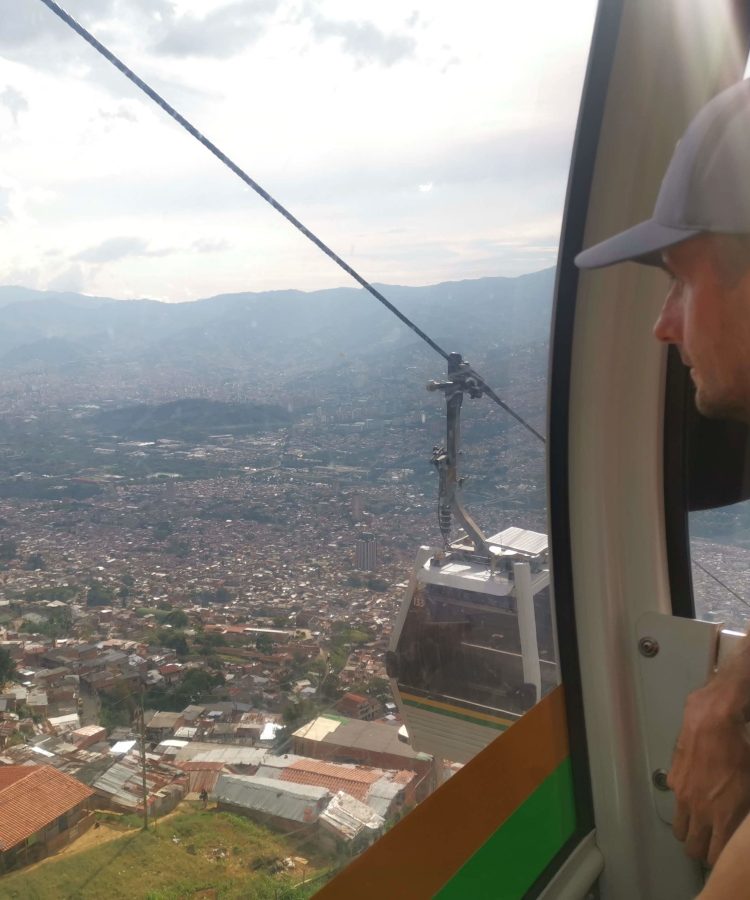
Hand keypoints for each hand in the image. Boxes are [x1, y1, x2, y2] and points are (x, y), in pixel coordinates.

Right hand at [668, 679, 749, 865]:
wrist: (713, 721)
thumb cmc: (741, 749)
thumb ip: (744, 811)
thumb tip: (740, 820)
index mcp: (724, 817)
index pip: (714, 857)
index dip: (718, 859)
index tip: (723, 853)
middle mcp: (700, 811)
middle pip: (692, 848)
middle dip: (701, 849)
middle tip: (709, 841)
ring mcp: (683, 796)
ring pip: (679, 829)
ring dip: (688, 830)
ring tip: (698, 821)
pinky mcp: (674, 779)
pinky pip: (676, 801)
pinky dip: (683, 803)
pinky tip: (694, 790)